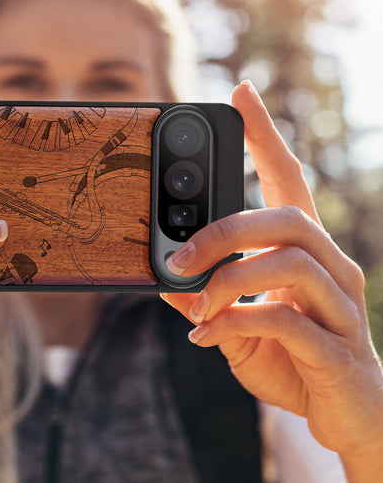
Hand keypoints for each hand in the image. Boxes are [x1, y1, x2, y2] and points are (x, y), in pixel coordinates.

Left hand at [161, 81, 382, 473]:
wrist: (347, 417)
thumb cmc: (292, 359)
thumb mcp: (236, 323)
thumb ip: (206, 298)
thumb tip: (164, 279)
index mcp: (305, 251)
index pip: (288, 178)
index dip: (265, 135)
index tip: (241, 92)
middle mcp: (333, 267)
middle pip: (287, 218)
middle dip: (224, 230)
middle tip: (178, 255)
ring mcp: (342, 307)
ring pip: (289, 262)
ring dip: (227, 280)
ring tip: (194, 305)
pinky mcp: (340, 350)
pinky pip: (287, 321)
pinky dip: (236, 323)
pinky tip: (206, 337)